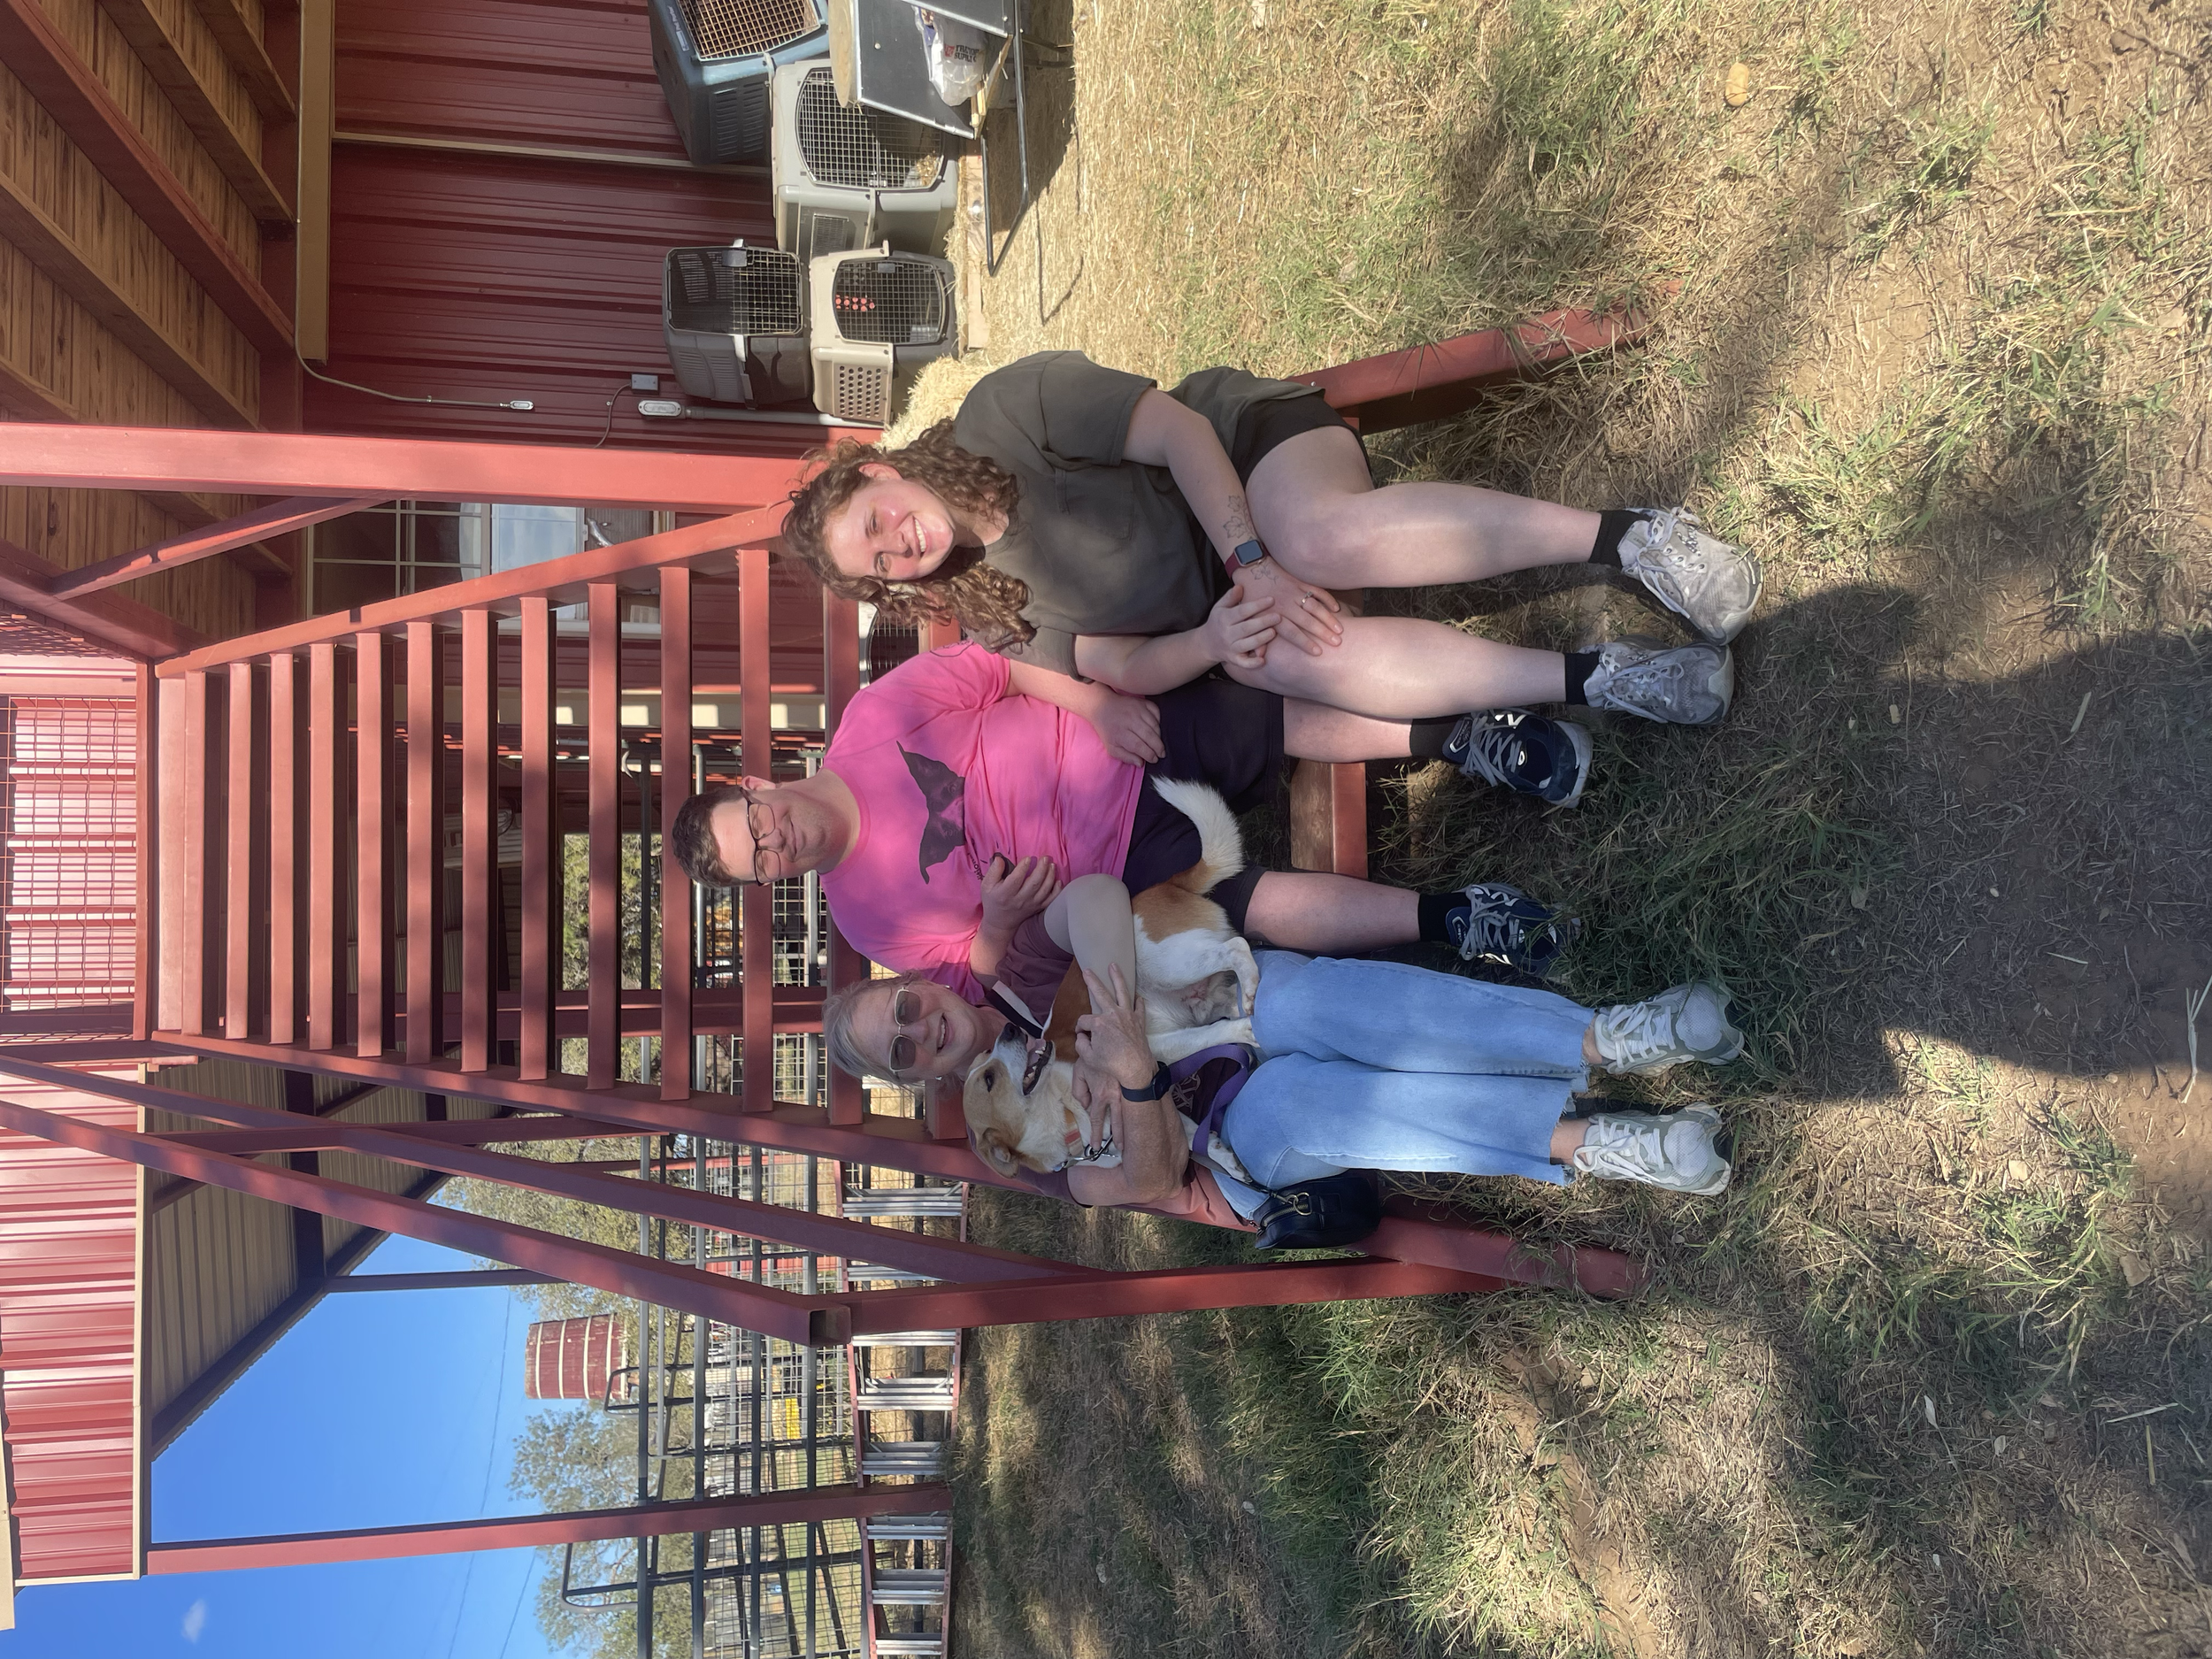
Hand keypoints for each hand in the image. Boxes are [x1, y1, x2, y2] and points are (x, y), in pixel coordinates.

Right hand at [978, 853, 1061, 942]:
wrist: (999, 922)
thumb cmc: (993, 900)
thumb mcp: (987, 885)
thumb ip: (994, 871)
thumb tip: (1000, 858)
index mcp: (1005, 893)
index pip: (1016, 879)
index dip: (1023, 868)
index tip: (1028, 858)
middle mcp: (1020, 900)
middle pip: (1033, 884)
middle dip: (1042, 869)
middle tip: (1045, 858)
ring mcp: (1031, 904)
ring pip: (1044, 890)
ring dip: (1050, 876)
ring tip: (1052, 865)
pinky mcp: (1038, 908)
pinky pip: (1050, 900)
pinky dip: (1056, 891)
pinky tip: (1058, 880)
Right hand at [1073, 963, 1153, 1090]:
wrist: (1135, 1069)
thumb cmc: (1112, 1065)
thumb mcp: (1088, 1058)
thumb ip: (1081, 1045)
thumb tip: (1081, 1036)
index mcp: (1098, 1023)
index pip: (1083, 1021)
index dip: (1079, 1029)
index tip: (1081, 1036)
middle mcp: (1113, 1014)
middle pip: (1100, 993)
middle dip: (1092, 981)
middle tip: (1087, 970)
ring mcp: (1127, 1015)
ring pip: (1122, 991)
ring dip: (1117, 977)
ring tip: (1114, 966)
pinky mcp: (1139, 1021)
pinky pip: (1139, 1006)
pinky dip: (1138, 1000)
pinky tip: (1136, 996)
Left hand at [1086, 689, 1163, 764]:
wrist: (1102, 706)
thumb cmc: (1108, 730)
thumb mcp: (1111, 747)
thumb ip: (1126, 757)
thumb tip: (1141, 763)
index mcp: (1120, 733)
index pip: (1139, 746)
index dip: (1149, 754)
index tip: (1154, 760)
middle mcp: (1130, 720)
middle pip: (1149, 736)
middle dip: (1158, 747)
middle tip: (1162, 754)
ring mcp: (1137, 709)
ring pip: (1155, 725)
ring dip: (1159, 736)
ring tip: (1159, 744)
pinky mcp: (1142, 702)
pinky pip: (1157, 712)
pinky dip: (1159, 721)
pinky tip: (1157, 729)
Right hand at [1199, 583, 1276, 669]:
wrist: (1207, 644)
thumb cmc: (1219, 621)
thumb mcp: (1220, 607)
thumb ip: (1230, 597)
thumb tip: (1240, 586)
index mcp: (1224, 618)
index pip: (1242, 611)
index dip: (1257, 605)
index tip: (1272, 600)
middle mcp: (1227, 634)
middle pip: (1246, 628)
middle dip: (1263, 622)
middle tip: (1278, 617)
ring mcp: (1231, 648)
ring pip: (1247, 645)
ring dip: (1261, 639)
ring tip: (1274, 632)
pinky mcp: (1234, 660)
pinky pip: (1244, 663)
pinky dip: (1252, 663)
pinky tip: (1263, 660)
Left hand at [1234, 557, 1342, 656]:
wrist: (1251, 570)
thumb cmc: (1251, 599)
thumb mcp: (1249, 618)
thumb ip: (1256, 636)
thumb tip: (1258, 657)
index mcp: (1273, 615)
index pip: (1292, 632)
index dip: (1305, 642)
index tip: (1318, 652)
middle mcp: (1286, 605)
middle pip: (1307, 621)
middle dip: (1323, 633)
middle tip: (1337, 643)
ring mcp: (1294, 592)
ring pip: (1314, 606)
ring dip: (1328, 618)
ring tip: (1340, 630)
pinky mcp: (1298, 582)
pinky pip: (1316, 590)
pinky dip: (1327, 598)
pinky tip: (1336, 609)